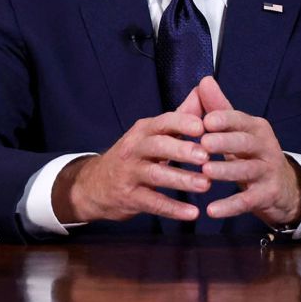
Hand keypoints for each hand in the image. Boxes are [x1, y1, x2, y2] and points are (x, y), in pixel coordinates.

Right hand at [53, 91, 210, 223]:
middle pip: (157, 146)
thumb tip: (204, 88)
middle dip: (181, 150)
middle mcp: (134, 149)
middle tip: (205, 156)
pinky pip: (152, 202)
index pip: (162, 122)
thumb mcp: (152, 134)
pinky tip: (192, 213)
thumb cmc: (134, 155)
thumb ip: (180, 115)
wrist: (95, 185)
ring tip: (205, 185)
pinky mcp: (129, 197)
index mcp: (143, 130)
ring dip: (181, 180)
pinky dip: (172, 209)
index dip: (181, 123)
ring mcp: (130, 174)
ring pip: (155, 175)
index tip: (202, 126)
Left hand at [195, 77, 300, 227]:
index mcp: (256, 128)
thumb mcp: (238, 130)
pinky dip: (229, 206)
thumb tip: (204, 80)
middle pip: (245, 143)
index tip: (206, 120)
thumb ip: (219, 108)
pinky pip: (247, 201)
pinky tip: (211, 210)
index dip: (224, 119)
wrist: (283, 187)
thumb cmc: (251, 153)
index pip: (240, 120)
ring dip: (226, 171)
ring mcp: (268, 172)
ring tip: (205, 172)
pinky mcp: (267, 195)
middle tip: (203, 143)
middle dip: (225, 142)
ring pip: (246, 170)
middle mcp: (265, 147)